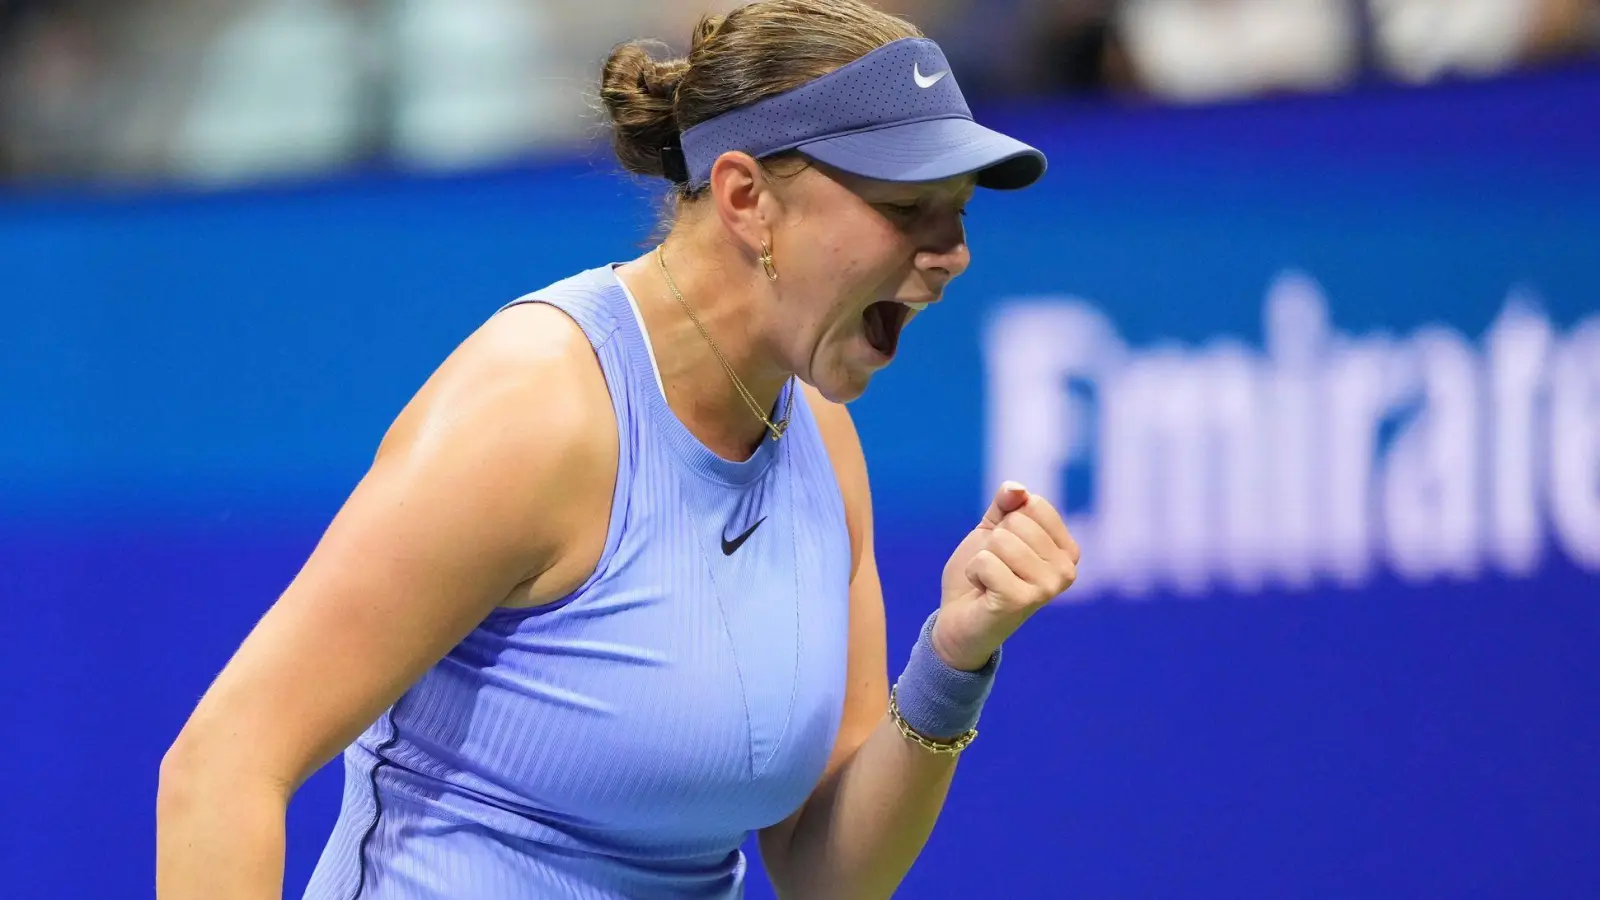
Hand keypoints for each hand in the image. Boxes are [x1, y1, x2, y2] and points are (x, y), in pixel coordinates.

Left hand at [932, 481, 1079, 670]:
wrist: (960, 621)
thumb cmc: (983, 574)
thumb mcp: (993, 530)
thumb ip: (1006, 505)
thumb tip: (1017, 488)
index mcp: (1067, 551)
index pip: (1034, 504)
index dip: (1007, 521)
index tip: (1005, 550)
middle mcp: (1066, 570)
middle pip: (1017, 521)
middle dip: (994, 541)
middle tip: (995, 569)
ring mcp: (1047, 587)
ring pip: (1001, 540)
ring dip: (983, 558)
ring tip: (989, 580)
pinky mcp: (1021, 601)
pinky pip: (986, 561)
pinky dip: (974, 572)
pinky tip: (983, 592)